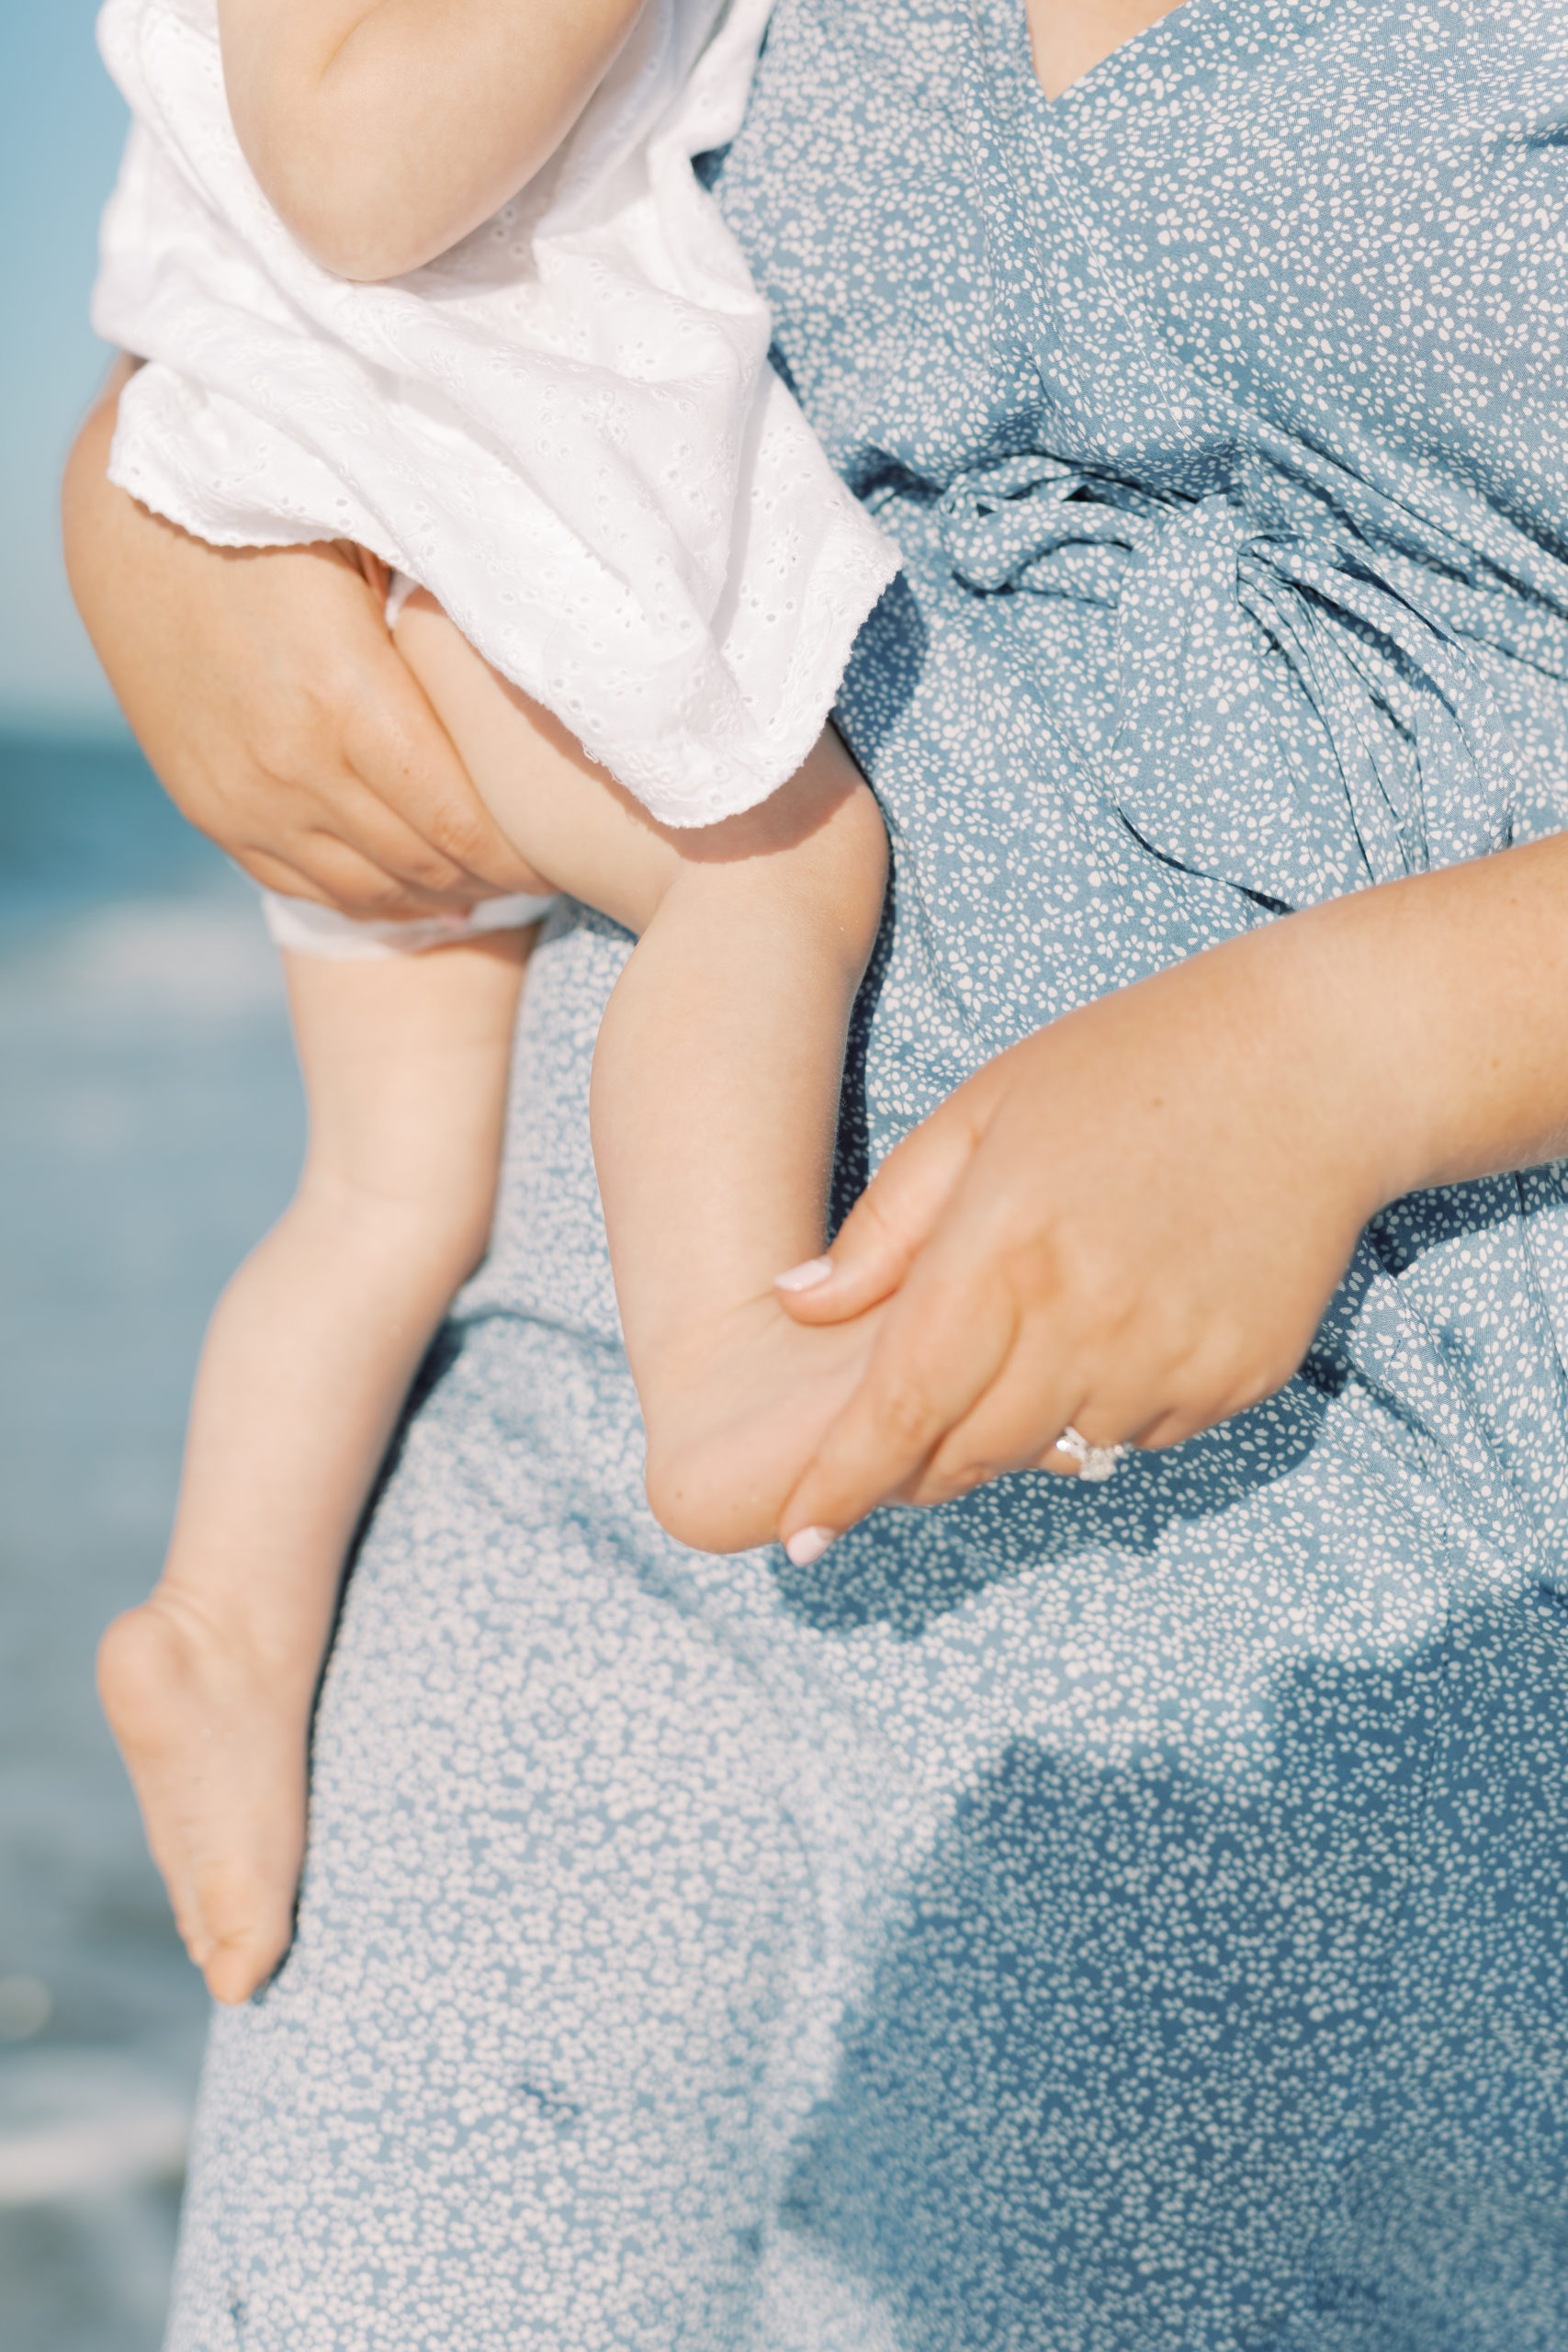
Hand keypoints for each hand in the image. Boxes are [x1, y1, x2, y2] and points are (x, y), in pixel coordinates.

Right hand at [62, 364, 540, 917]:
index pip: (461, 823)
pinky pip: (296, 883)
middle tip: (539, 874)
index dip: (520, 855)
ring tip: (483, 889)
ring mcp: (243, 797)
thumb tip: (547, 662)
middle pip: (420, 866)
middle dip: (489, 881)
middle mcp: (293, 768)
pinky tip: (408, 896)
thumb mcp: (376, 551)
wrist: (136, 516)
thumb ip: (445, 628)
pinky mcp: (206, 806)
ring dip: (430, 898)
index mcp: (348, 702)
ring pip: (362, 890)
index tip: (561, 855)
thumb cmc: (279, 508)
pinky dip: (362, 900)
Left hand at [773, 915, 1405, 1549]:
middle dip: (917, 1466)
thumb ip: (886, 1227)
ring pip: (1055, 1454)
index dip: (843, 1480)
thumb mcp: (980, 1114)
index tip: (798, 1537)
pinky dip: (1106, 1406)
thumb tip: (794, 1304)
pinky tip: (1124, 1319)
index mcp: (1003, 1249)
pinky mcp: (1236, 1380)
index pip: (901, 1405)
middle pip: (969, 1451)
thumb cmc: (1125, 1072)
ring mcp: (1169, 1360)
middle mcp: (1084, 1321)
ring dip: (1019, 1427)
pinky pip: (1140, 1436)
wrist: (1314, 1068)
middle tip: (899, 1440)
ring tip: (1042, 1326)